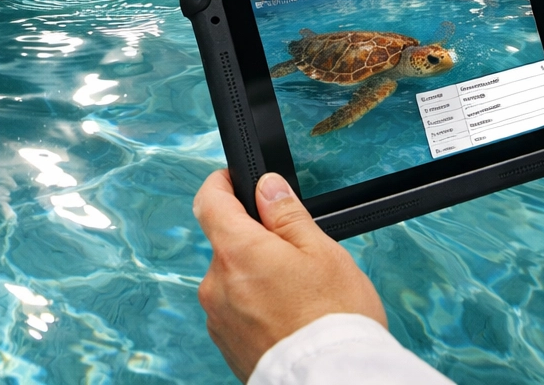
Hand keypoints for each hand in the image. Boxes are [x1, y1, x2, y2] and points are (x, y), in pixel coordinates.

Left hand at [193, 169, 385, 379]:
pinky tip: (287, 319)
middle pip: (227, 245)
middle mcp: (217, 284)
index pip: (208, 201)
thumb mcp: (321, 252)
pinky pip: (236, 311)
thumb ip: (286, 214)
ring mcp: (218, 318)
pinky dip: (256, 308)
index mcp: (236, 252)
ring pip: (233, 279)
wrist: (334, 382)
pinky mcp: (225, 344)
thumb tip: (266, 187)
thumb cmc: (335, 320)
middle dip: (255, 242)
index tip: (233, 180)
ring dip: (256, 278)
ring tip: (299, 297)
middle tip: (296, 257)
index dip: (221, 184)